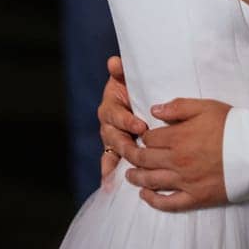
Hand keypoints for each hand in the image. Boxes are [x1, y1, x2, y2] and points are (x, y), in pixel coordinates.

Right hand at [97, 55, 145, 179]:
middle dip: (126, 144)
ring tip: (128, 171)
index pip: (116, 115)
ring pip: (112, 151)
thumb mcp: (128, 78)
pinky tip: (109, 186)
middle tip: (139, 151)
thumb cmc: (133, 87)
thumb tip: (113, 61)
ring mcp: (110, 138)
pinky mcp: (114, 151)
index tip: (141, 127)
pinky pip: (109, 163)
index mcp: (110, 105)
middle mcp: (107, 123)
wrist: (135, 96)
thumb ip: (121, 71)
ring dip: (118, 162)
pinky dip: (108, 174)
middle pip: (113, 136)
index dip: (127, 121)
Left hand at [122, 98, 230, 211]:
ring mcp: (185, 181)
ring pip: (152, 181)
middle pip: (145, 159)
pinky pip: (169, 203)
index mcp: (178, 138)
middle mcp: (177, 161)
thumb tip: (153, 109)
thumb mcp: (205, 107)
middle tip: (128, 154)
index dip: (144, 136)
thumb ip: (178, 107)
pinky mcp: (195, 197)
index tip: (144, 136)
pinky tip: (145, 196)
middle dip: (133, 155)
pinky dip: (154, 201)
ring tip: (129, 174)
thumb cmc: (232, 126)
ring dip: (137, 177)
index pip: (150, 138)